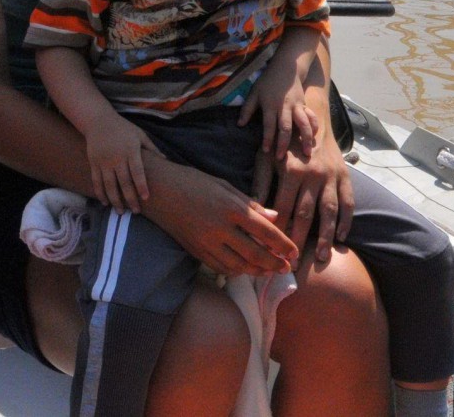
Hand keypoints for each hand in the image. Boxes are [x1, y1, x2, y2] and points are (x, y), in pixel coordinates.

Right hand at [83, 112, 157, 212]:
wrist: (98, 120)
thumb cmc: (123, 128)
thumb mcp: (139, 134)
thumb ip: (152, 148)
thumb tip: (166, 160)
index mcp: (130, 150)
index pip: (137, 171)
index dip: (141, 185)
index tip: (145, 198)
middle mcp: (117, 157)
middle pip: (124, 182)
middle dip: (130, 199)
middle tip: (136, 212)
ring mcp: (104, 161)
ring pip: (109, 185)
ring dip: (115, 200)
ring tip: (120, 212)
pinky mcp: (93, 163)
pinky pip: (96, 181)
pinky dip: (100, 193)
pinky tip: (105, 202)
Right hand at [145, 157, 297, 277]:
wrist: (158, 190)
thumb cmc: (193, 182)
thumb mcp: (224, 186)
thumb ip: (251, 204)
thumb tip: (275, 217)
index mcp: (231, 207)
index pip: (266, 232)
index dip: (284, 244)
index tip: (295, 252)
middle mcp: (220, 227)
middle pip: (256, 253)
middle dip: (275, 263)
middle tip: (286, 268)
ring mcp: (207, 241)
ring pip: (240, 265)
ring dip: (258, 271)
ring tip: (269, 270)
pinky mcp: (196, 250)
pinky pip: (221, 267)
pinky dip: (237, 271)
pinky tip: (245, 268)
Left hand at [239, 74, 318, 161]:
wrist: (287, 67)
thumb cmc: (268, 81)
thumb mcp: (254, 92)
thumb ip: (247, 109)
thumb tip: (239, 125)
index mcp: (270, 105)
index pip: (269, 125)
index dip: (267, 138)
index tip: (266, 151)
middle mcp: (285, 107)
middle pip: (286, 128)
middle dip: (283, 144)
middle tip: (281, 159)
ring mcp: (297, 106)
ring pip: (303, 124)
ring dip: (305, 139)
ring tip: (307, 154)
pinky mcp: (305, 105)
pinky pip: (312, 117)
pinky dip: (314, 128)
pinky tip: (315, 139)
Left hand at [252, 120, 353, 266]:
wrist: (312, 120)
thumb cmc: (283, 142)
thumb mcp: (266, 157)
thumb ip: (260, 182)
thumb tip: (252, 210)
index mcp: (291, 170)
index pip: (283, 207)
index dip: (278, 229)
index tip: (273, 248)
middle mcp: (313, 175)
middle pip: (306, 214)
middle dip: (299, 239)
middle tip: (294, 262)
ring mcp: (331, 177)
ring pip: (329, 212)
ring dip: (325, 236)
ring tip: (321, 257)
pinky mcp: (344, 177)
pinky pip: (348, 202)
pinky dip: (346, 221)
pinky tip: (341, 237)